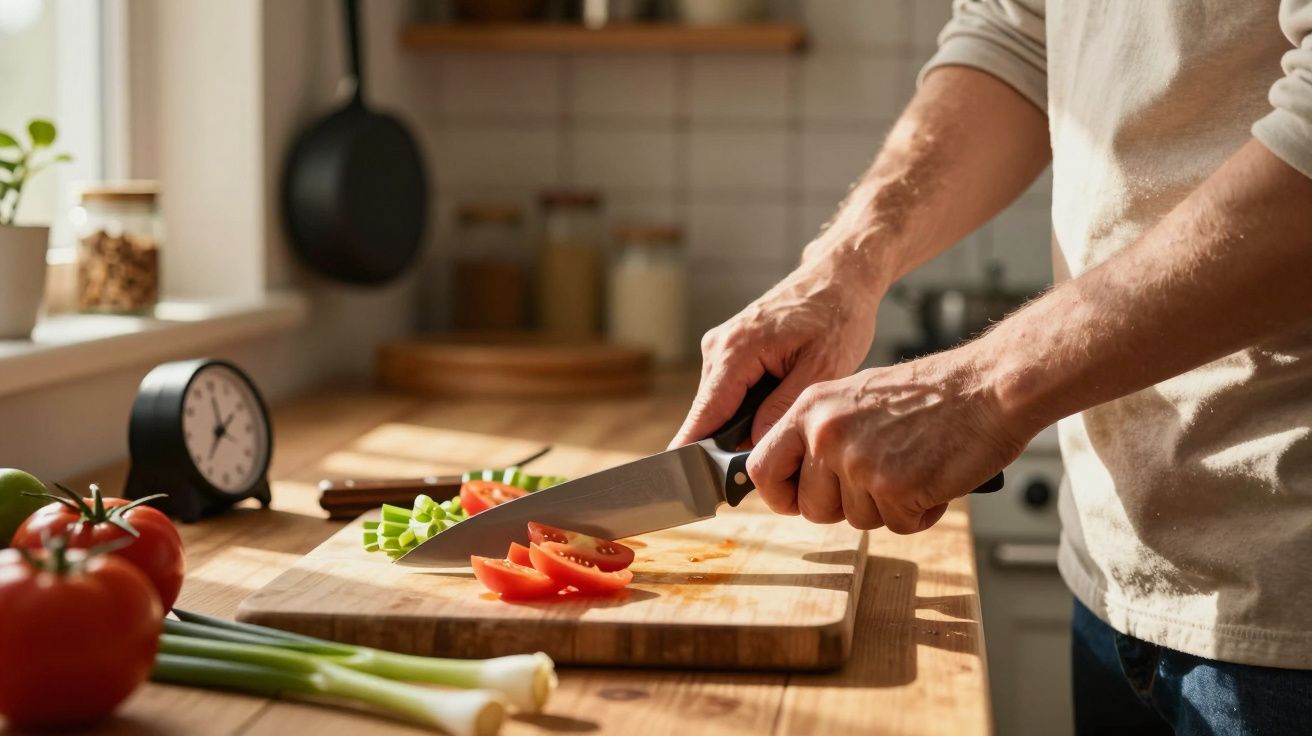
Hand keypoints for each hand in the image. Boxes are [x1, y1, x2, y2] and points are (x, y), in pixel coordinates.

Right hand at [669, 249, 882, 448]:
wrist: (838, 276)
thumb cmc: (837, 316)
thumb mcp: (822, 368)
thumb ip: (783, 408)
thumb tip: (754, 443)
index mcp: (736, 351)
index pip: (704, 416)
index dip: (696, 456)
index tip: (690, 489)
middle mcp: (718, 348)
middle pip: (710, 417)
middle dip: (732, 446)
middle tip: (772, 467)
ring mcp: (720, 349)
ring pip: (721, 408)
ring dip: (745, 426)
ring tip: (785, 425)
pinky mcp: (730, 352)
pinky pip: (730, 394)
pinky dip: (749, 409)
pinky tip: (779, 406)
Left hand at [746, 349, 1032, 533]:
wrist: (990, 387)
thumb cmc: (933, 396)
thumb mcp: (857, 400)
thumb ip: (822, 436)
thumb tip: (799, 482)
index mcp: (811, 408)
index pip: (762, 467)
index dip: (779, 495)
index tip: (796, 501)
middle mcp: (826, 434)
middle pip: (811, 508)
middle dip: (845, 507)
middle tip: (882, 480)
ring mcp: (859, 462)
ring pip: (856, 520)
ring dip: (888, 507)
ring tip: (915, 466)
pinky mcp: (894, 488)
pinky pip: (897, 526)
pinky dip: (920, 513)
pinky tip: (934, 478)